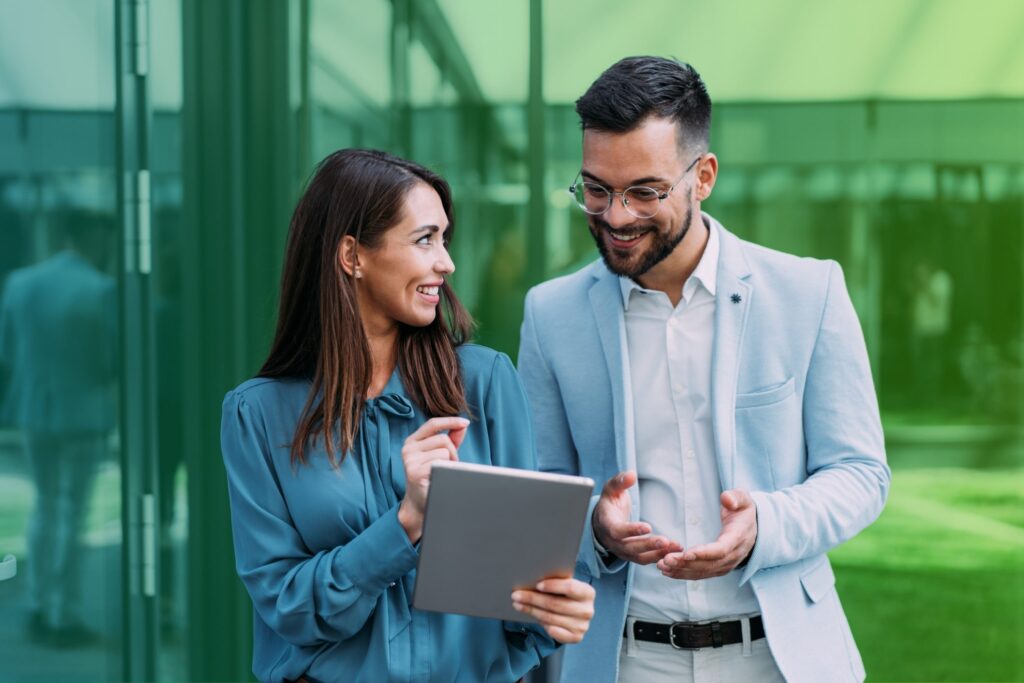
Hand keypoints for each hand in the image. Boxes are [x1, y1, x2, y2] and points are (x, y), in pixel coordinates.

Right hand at [397, 416, 468, 541]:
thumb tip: (462, 425)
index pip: (432, 424)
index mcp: (412, 441)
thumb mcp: (441, 455)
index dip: (450, 421)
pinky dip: (446, 470)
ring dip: (450, 463)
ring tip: (442, 473)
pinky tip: (438, 478)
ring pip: (444, 451)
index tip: (465, 422)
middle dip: (452, 452)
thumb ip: (451, 439)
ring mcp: (409, 460)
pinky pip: (440, 463)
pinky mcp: (414, 472)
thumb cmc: (431, 477)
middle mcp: (408, 448)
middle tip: (449, 466)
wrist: (420, 503)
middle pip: (443, 439)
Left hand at [512, 578, 595, 643]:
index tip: (537, 584)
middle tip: (516, 595)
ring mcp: (582, 626)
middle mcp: (587, 610)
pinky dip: (542, 624)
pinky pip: (555, 632)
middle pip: (556, 604)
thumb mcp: (564, 585)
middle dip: (533, 599)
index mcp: (587, 592)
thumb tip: (531, 577)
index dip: (553, 586)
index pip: (570, 587)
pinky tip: (531, 617)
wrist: (574, 614)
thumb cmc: (565, 595)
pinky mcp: (576, 637)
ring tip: (517, 604)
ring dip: (531, 610)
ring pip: (551, 618)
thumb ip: (555, 581)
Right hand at [592, 471, 680, 564]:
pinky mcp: (632, 555)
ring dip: (658, 553)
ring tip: (675, 547)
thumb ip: (620, 482)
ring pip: (640, 557)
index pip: (617, 531)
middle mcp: (613, 541)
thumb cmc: (609, 503)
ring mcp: (622, 550)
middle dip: (648, 545)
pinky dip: (659, 556)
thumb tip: (631, 475)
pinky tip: (673, 550)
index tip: (647, 527)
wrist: (602, 521)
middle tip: (665, 541)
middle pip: (630, 547)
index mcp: (607, 524)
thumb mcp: (611, 489)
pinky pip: (645, 559)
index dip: (631, 530)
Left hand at [657, 489, 756, 579]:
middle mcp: (733, 555)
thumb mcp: (743, 498)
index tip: (686, 553)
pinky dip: (684, 574)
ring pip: (703, 571)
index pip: (721, 550)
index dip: (704, 553)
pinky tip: (668, 572)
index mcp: (738, 538)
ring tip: (662, 566)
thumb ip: (735, 497)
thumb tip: (726, 499)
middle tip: (665, 560)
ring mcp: (726, 564)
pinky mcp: (718, 568)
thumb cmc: (743, 510)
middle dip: (686, 564)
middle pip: (709, 564)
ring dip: (682, 571)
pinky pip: (701, 574)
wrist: (752, 526)